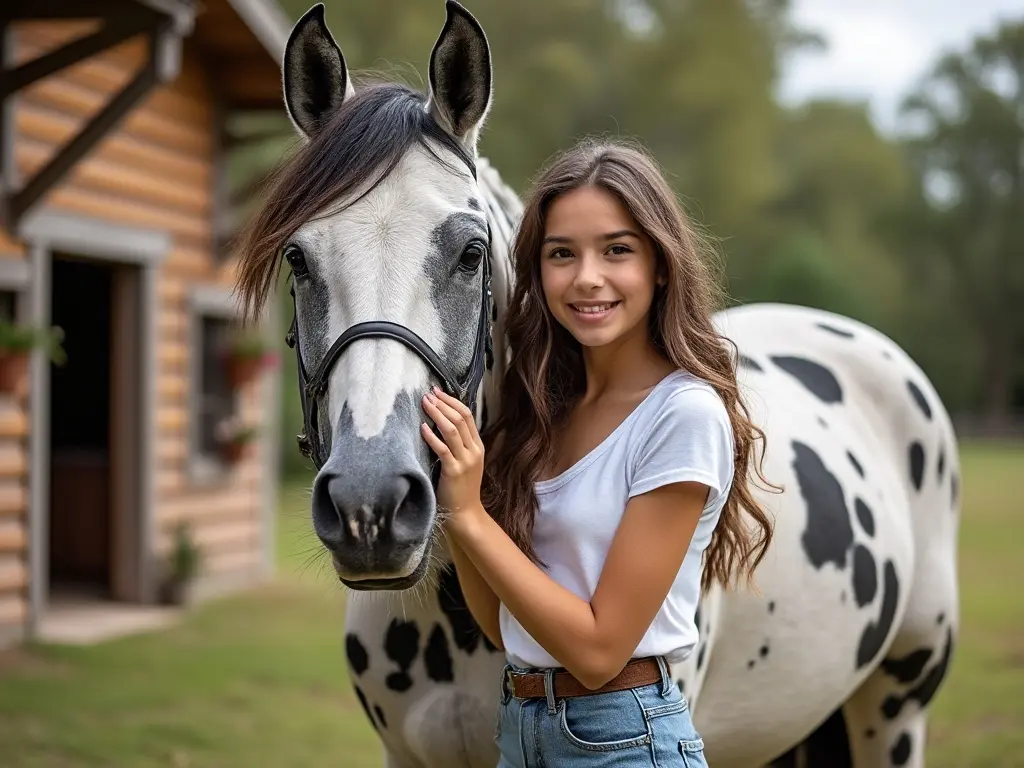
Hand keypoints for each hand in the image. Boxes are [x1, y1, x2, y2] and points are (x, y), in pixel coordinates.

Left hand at [420, 386, 484, 514]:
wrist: (465, 513)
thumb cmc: (461, 488)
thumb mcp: (465, 462)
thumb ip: (458, 445)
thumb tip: (440, 423)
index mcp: (478, 446)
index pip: (467, 415)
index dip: (452, 401)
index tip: (437, 392)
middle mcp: (474, 451)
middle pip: (460, 418)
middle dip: (443, 403)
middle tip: (428, 393)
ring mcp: (465, 461)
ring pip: (452, 430)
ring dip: (437, 414)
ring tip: (424, 403)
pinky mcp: (453, 471)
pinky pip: (442, 449)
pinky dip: (432, 436)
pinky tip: (422, 428)